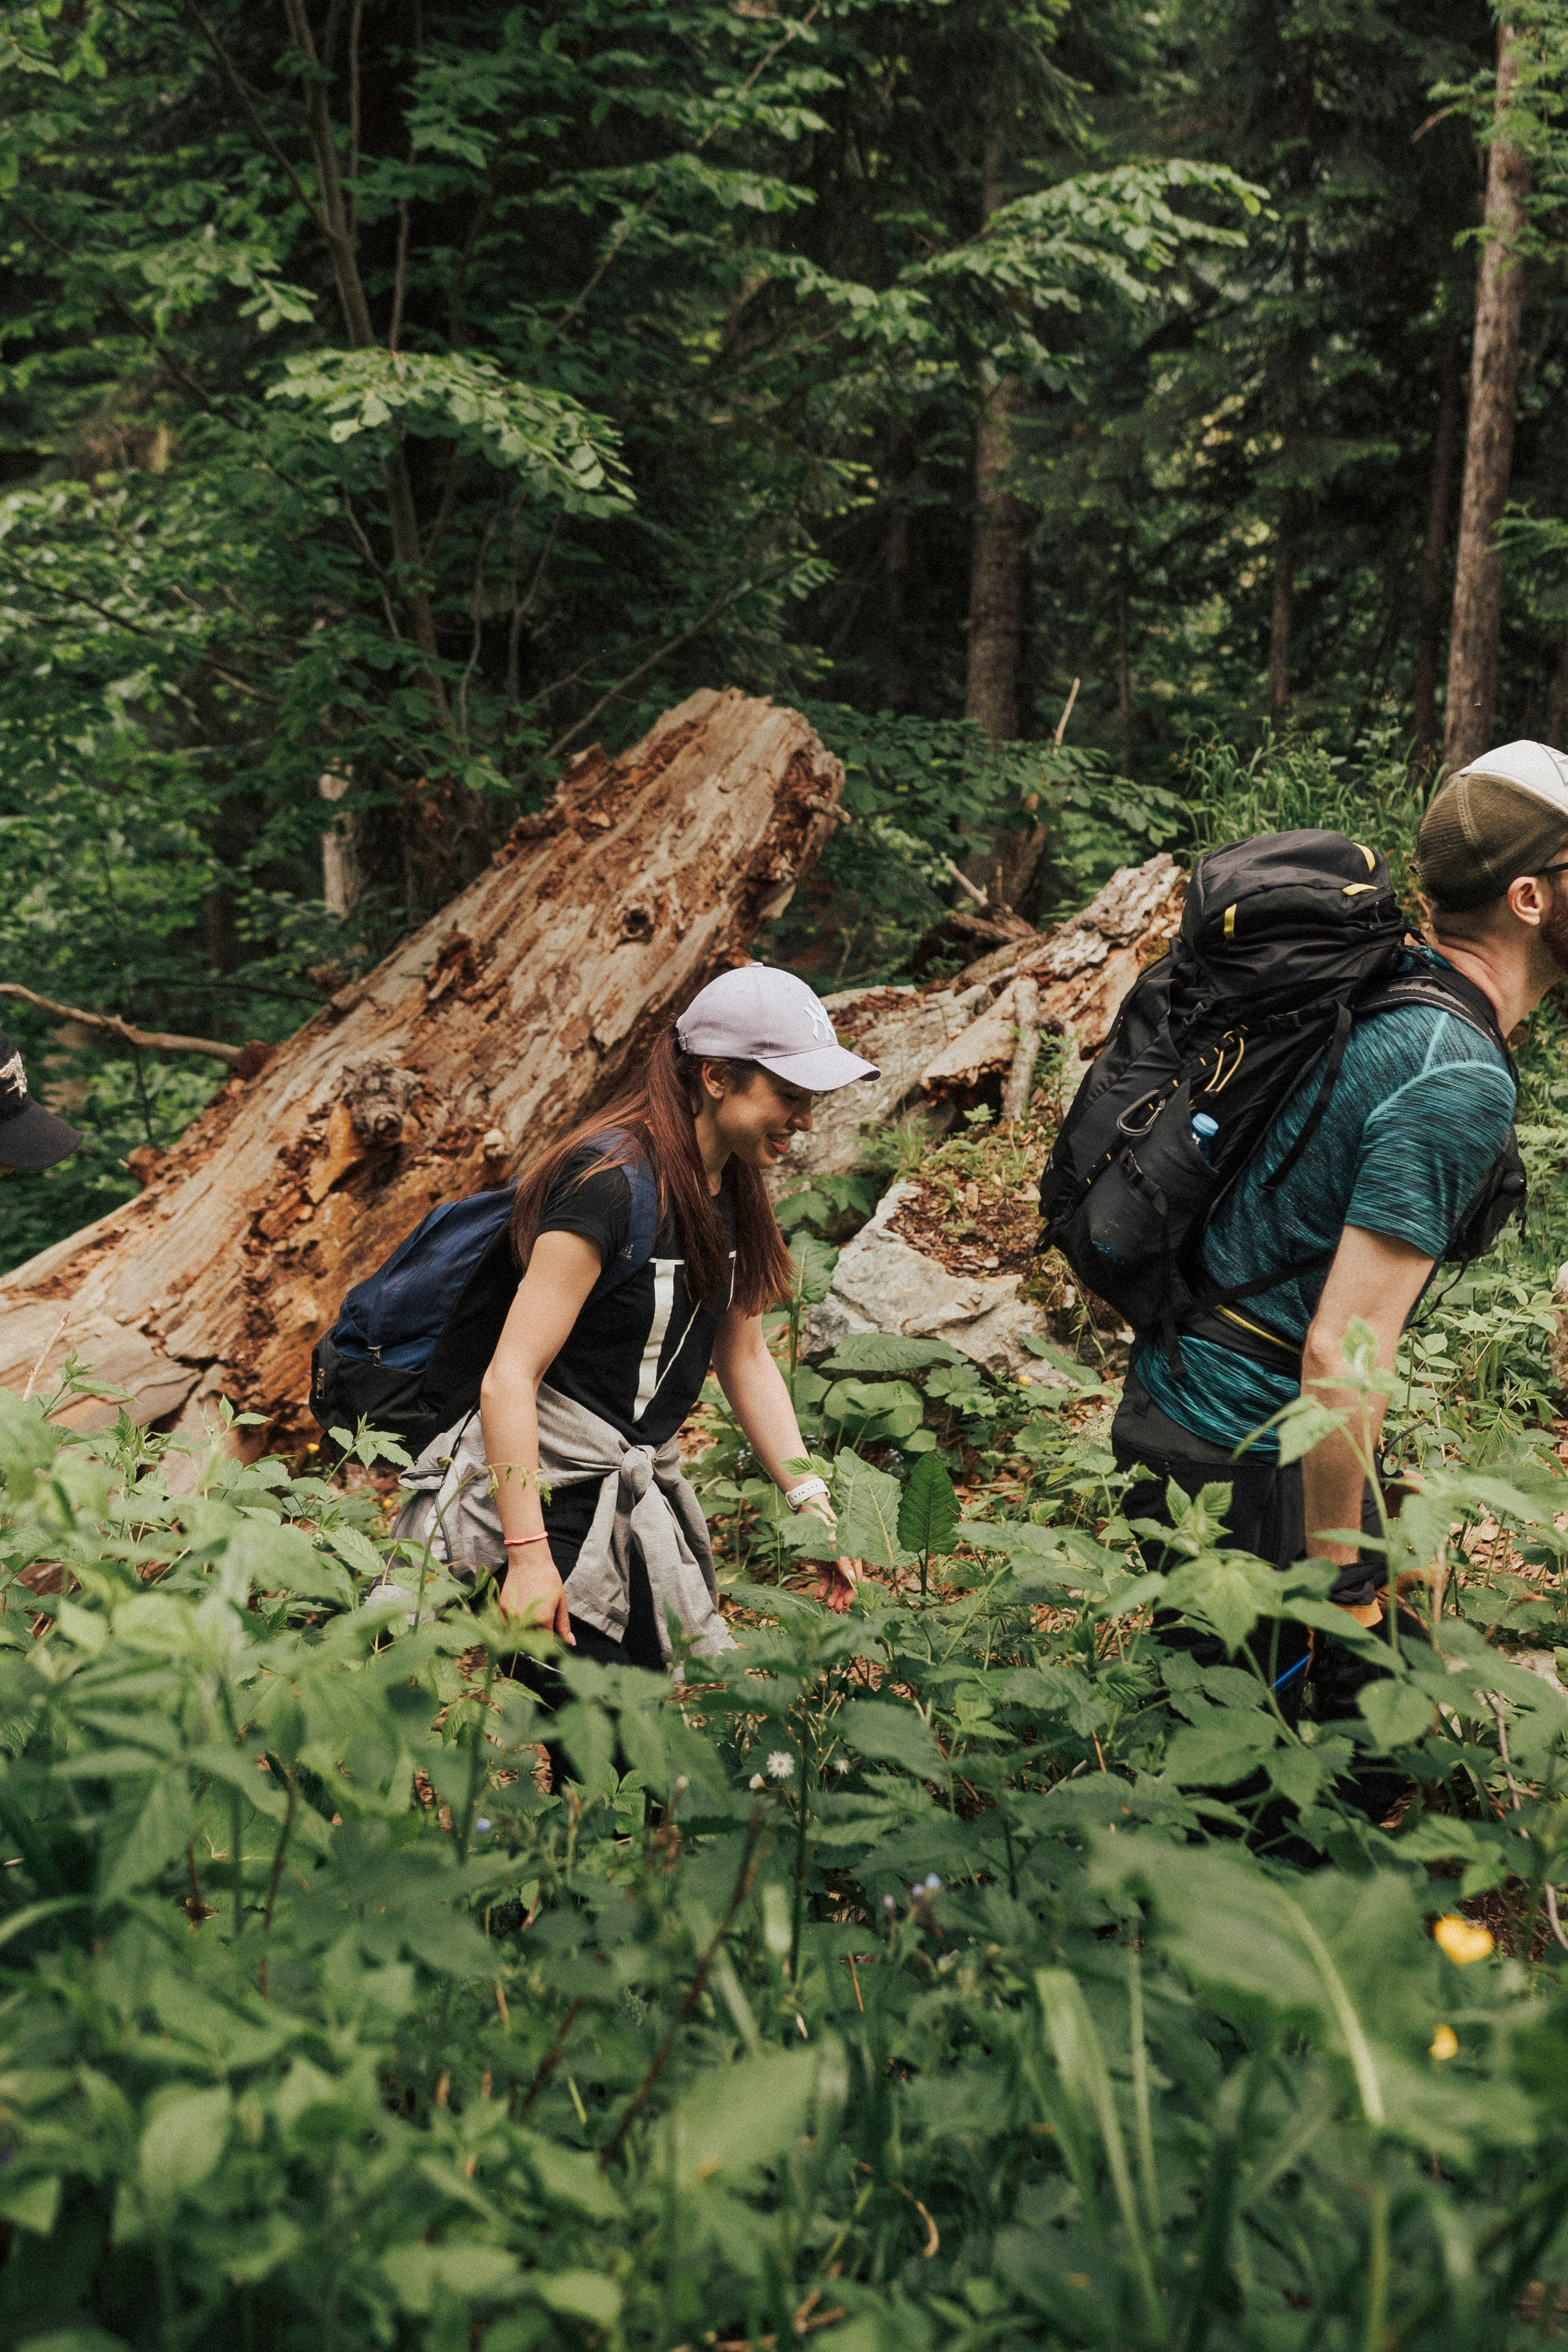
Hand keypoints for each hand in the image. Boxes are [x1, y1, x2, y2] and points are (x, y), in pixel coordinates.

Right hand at [499, 1554, 574, 1642]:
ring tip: (532, 1618)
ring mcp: (511, 1616)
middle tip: (542, 1628)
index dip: (551, 1645)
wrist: (529, 1561)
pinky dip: (514, 1625)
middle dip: (537, 1642)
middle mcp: (524, 1620)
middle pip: (530, 1643)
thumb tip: (571, 1643)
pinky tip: (522, 1612)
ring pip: (517, 1636)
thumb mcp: (560, 1602)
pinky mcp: (502, 1609)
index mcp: (542, 1619)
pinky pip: (508, 1626)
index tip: (553, 1642)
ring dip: (525, 1634)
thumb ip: (563, 1625)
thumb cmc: (548, 1579)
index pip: (546, 1644)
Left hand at [797, 1491, 859, 1614]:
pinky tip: (820, 1596)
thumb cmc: (825, 1525)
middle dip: (842, 1597)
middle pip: (846, 1583)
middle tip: (837, 1610)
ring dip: (834, 1595)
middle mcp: (845, 1560)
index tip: (847, 1603)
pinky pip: (826, 1578)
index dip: (853, 1591)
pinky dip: (824, 1587)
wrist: (809, 1512)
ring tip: (829, 1607)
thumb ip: (843, 1562)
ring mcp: (834, 1561)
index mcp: (852, 1554)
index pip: (855, 1577)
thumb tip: (853, 1580)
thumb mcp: (833, 1543)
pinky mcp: (823, 1562)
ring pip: (837, 1583)